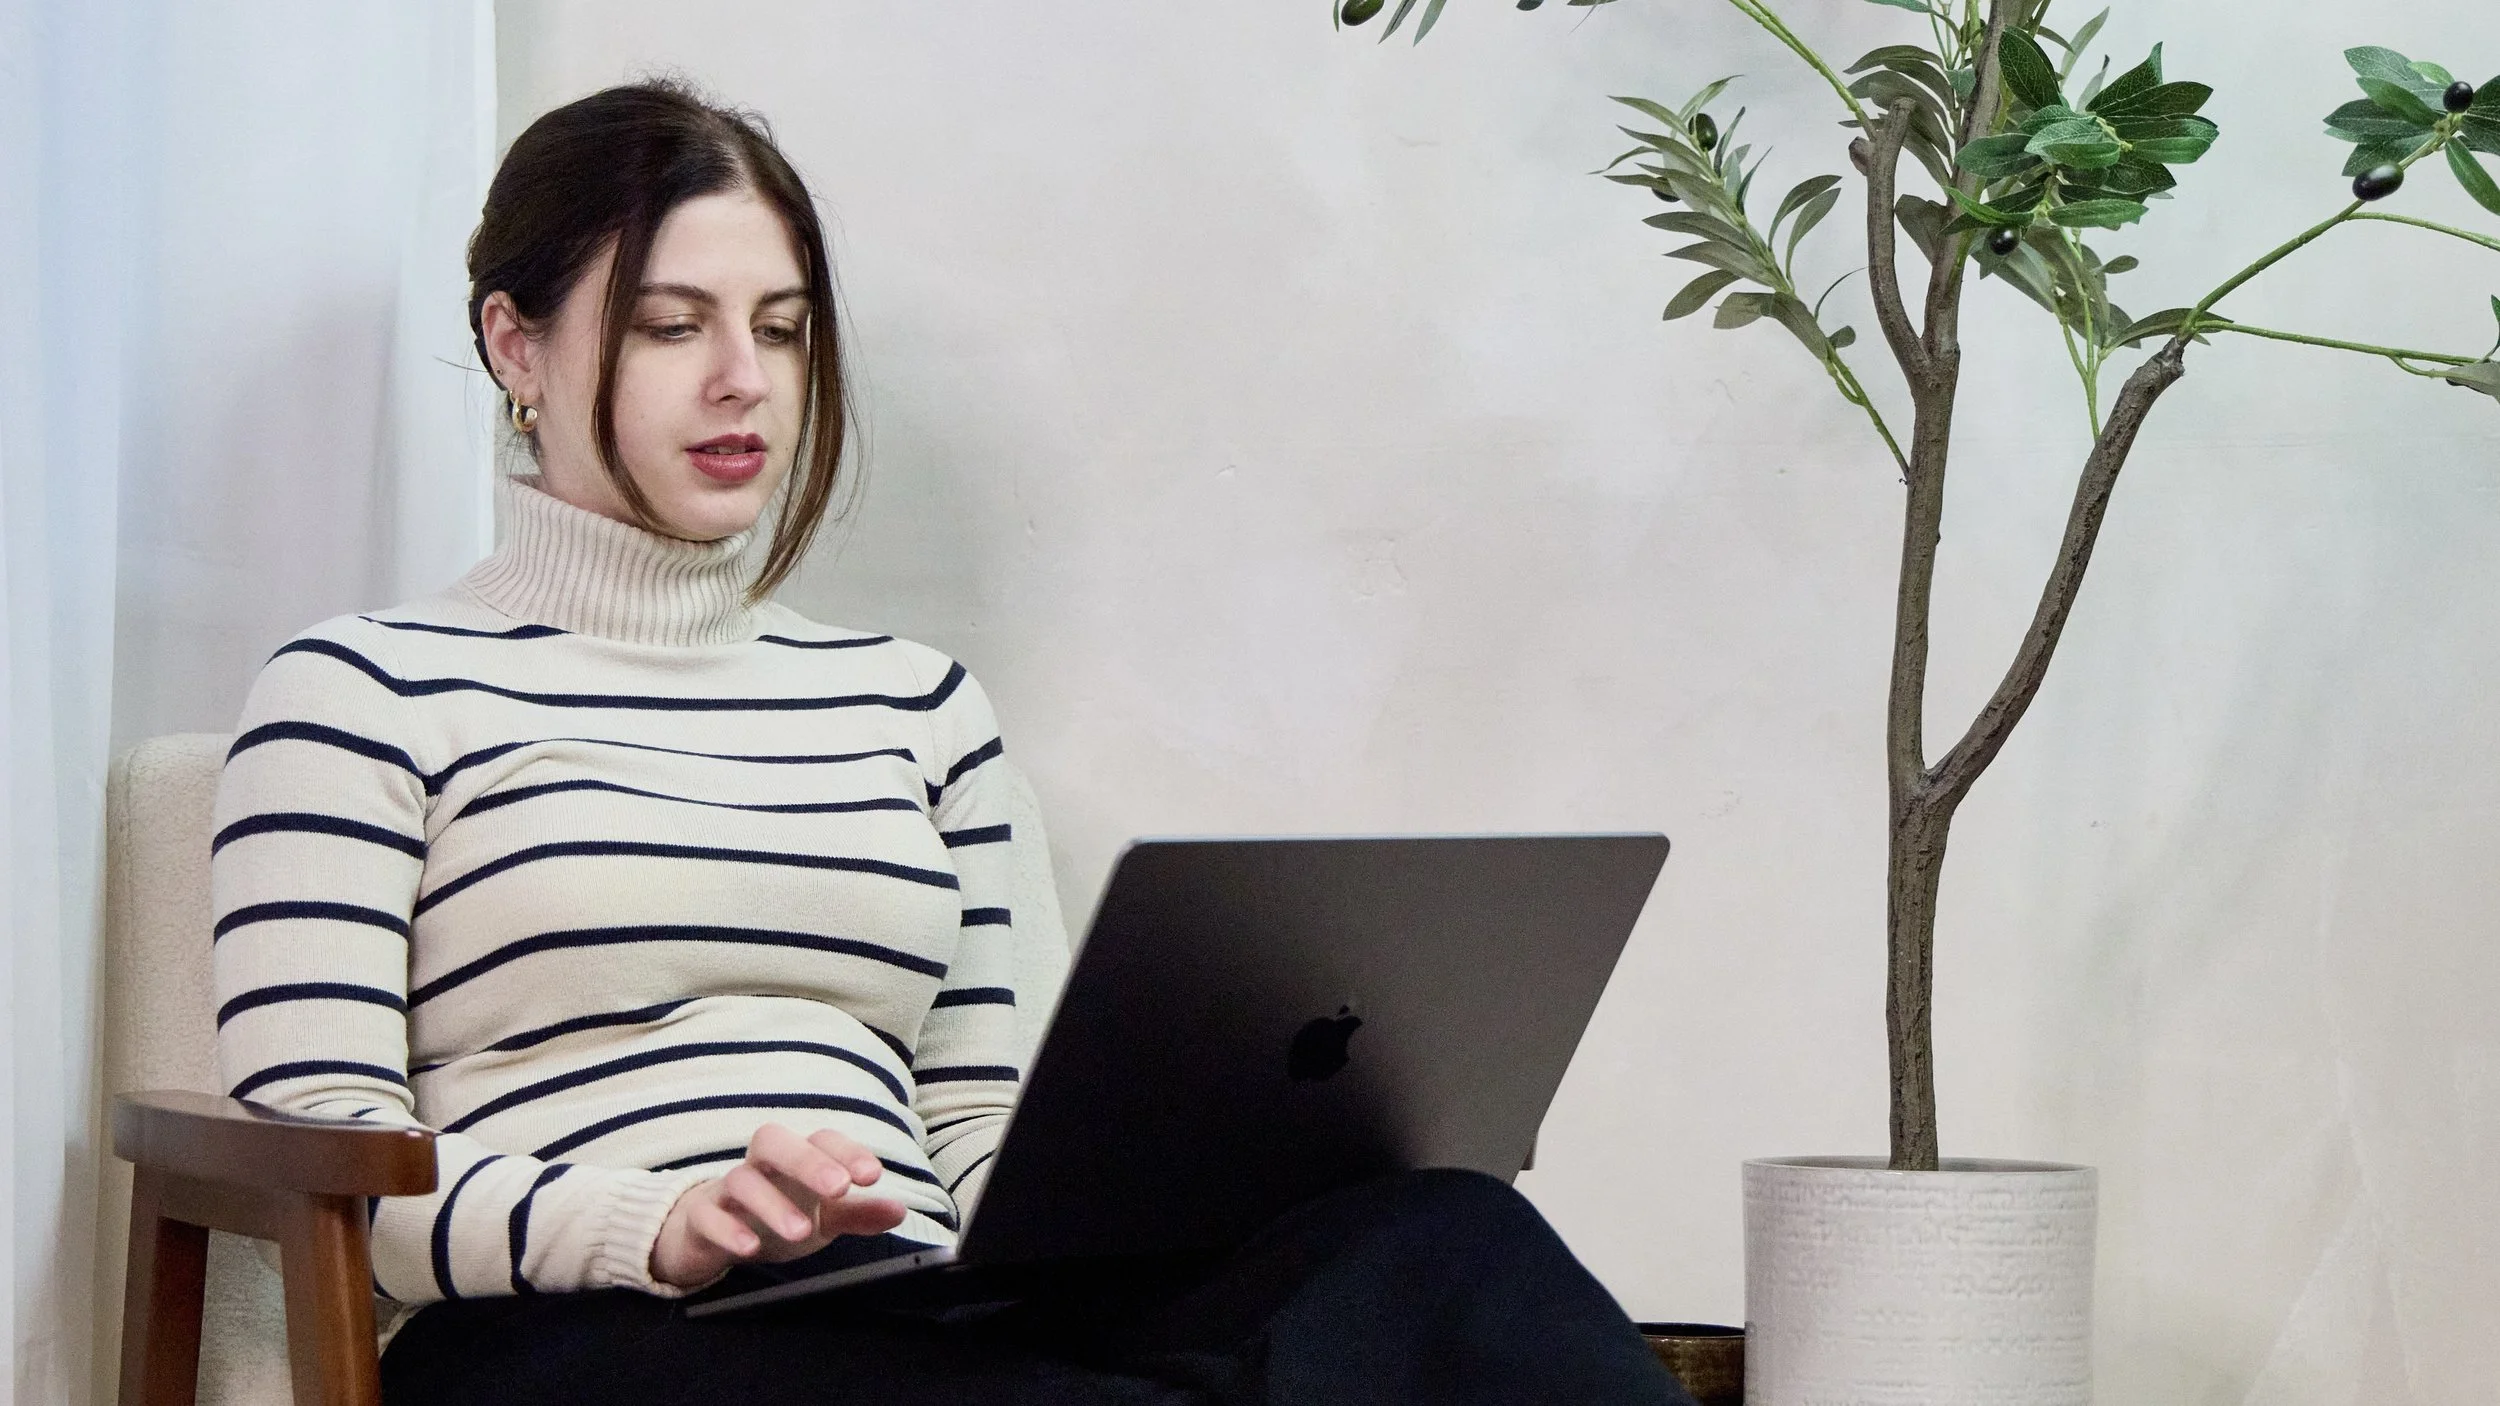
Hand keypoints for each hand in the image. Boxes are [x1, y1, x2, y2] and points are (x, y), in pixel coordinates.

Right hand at [649, 1123, 908, 1287]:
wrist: (707, 1233)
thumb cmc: (774, 1214)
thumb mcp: (822, 1217)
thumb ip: (858, 1213)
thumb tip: (899, 1210)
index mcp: (795, 1159)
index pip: (821, 1139)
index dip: (847, 1152)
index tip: (873, 1175)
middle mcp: (760, 1166)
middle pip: (775, 1142)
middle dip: (808, 1161)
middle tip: (839, 1188)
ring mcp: (726, 1189)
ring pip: (742, 1180)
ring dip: (772, 1203)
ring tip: (800, 1232)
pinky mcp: (699, 1217)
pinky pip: (707, 1215)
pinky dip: (727, 1228)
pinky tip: (748, 1247)